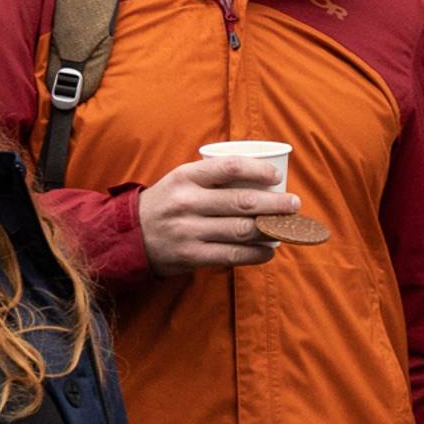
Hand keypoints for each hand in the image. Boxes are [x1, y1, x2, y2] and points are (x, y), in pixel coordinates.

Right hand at [136, 156, 289, 272]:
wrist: (128, 235)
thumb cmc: (167, 203)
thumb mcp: (180, 180)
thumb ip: (212, 178)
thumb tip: (261, 179)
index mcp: (186, 177)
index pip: (229, 167)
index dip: (258, 170)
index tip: (277, 176)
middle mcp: (187, 202)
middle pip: (243, 202)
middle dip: (275, 204)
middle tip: (295, 204)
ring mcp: (189, 230)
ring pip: (241, 229)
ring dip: (272, 230)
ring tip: (288, 227)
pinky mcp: (191, 255)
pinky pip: (232, 254)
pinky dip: (256, 254)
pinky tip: (269, 250)